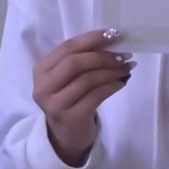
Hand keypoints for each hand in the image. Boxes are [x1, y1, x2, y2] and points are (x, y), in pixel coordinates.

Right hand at [34, 27, 132, 166]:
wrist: (67, 134)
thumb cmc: (71, 98)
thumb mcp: (69, 77)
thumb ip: (83, 58)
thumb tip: (113, 40)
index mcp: (42, 69)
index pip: (67, 47)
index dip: (91, 39)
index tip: (114, 34)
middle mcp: (43, 86)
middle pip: (75, 62)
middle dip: (102, 56)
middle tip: (124, 54)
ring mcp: (55, 104)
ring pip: (87, 79)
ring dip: (111, 71)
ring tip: (127, 67)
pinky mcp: (70, 117)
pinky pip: (96, 95)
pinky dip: (112, 86)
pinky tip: (122, 82)